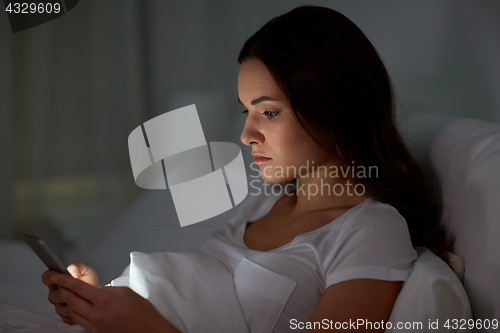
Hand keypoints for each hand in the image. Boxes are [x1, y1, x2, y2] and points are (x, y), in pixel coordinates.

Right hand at [42, 260, 99, 323]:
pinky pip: (66, 316)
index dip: (50, 277)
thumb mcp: (85, 269)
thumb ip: (76, 266)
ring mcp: (59, 305)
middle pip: (52, 295)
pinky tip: (82, 307)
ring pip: (59, 307)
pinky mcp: (65, 316)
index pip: (46, 278)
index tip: (56, 275)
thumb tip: (71, 272)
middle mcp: (55, 293)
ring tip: (81, 297)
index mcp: (57, 280)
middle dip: (63, 291)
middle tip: (74, 288)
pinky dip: (74, 312)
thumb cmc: (90, 281)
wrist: (98, 294)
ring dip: (70, 302)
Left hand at [46, 273, 179, 332]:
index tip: (56, 275)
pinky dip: (74, 314)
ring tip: (64, 294)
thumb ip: (106, 289)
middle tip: (56, 283)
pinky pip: (79, 322)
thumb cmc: (142, 312)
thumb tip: (94, 290)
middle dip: (61, 290)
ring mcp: (95, 326)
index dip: (64, 280)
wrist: (149, 331)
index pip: (78, 288)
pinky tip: (73, 309)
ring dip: (66, 302)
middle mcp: (97, 314)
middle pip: (70, 300)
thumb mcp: (125, 292)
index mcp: (105, 300)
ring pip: (72, 313)